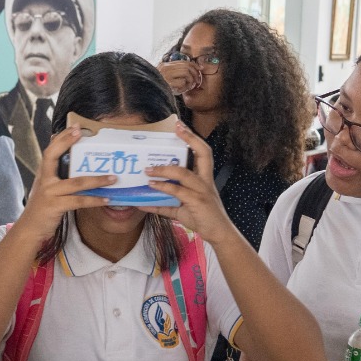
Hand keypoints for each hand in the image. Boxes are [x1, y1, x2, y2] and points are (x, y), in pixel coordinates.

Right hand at [9, 127, 114, 241]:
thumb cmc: (43, 208)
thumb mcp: (47, 188)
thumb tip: (71, 161)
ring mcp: (49, 193)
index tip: (74, 127)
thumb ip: (56, 175)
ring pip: (76, 182)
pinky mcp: (55, 206)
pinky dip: (94, 200)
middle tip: (82, 133)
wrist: (31, 229)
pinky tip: (106, 198)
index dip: (61, 138)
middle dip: (67, 142)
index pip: (50, 150)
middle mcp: (44, 180)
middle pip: (52, 156)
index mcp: (43, 174)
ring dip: (97, 179)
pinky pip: (78, 201)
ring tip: (113, 177)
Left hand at [141, 121, 239, 248]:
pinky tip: (151, 186)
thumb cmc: (202, 218)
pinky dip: (162, 188)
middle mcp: (205, 180)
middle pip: (203, 153)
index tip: (180, 125)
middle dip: (191, 138)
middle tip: (176, 128)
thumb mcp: (181, 209)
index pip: (203, 152)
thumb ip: (164, 203)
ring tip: (147, 170)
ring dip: (164, 169)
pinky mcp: (198, 202)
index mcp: (204, 178)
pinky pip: (177, 192)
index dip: (193, 138)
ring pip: (183, 173)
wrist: (218, 234)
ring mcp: (202, 190)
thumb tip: (142, 202)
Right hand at [158, 60, 200, 96]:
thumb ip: (173, 73)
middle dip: (195, 74)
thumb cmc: (156, 87)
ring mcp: (165, 74)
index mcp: (165, 65)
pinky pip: (181, 82)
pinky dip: (184, 87)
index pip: (184, 61)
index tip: (200, 69)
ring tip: (187, 87)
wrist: (145, 92)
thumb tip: (190, 72)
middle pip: (187, 66)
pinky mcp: (167, 82)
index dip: (194, 65)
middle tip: (197, 82)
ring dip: (190, 81)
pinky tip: (180, 91)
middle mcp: (165, 67)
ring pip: (186, 72)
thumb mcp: (164, 77)